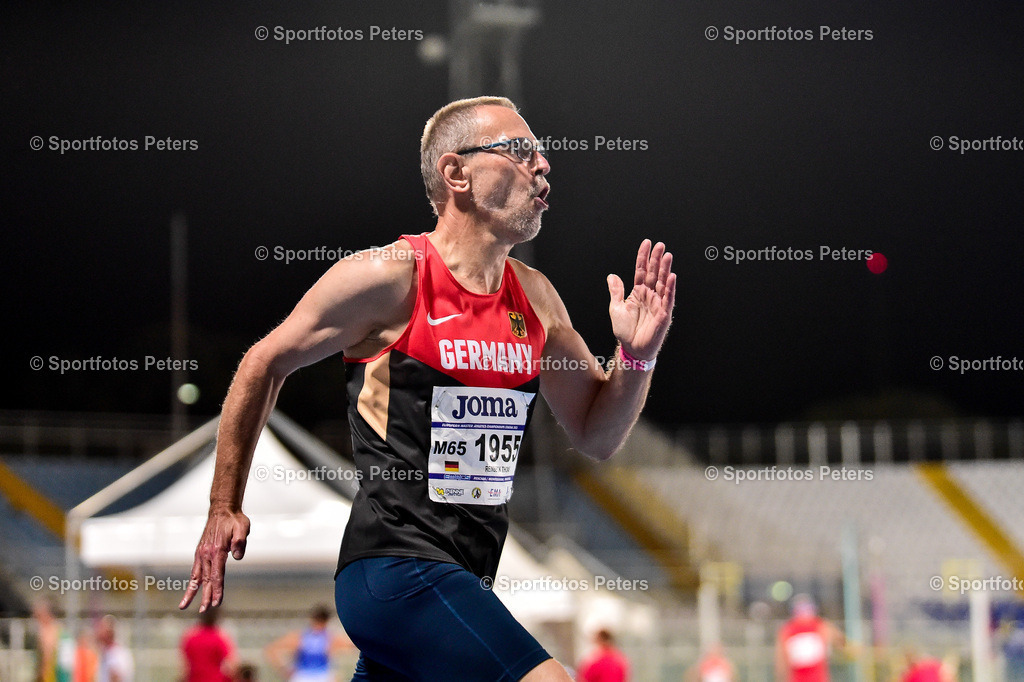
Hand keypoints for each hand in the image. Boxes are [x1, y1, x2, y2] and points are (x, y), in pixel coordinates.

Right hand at [179, 507, 249, 610]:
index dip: (217, 589)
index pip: (217, 574)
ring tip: (183, 606)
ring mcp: (201, 553)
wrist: (222, 510)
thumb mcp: (243, 527)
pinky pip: (195, 570)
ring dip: (193, 592)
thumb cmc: (234, 520)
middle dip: (205, 596)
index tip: (217, 602)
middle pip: (206, 579)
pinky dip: (192, 582)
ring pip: (196, 576)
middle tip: (204, 610)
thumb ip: (240, 541)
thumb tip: (237, 556)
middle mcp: (206, 553)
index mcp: (217, 550)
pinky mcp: (200, 552)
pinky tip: (190, 591)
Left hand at [607, 239, 675, 360]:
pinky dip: (670, 288)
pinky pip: (668, 299)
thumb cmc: (625, 331)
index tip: (646, 243)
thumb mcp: (615, 309)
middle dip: (656, 259)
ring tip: (667, 255)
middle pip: (654, 273)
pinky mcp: (664, 314)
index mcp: (638, 292)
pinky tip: (671, 276)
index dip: (643, 257)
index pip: (641, 271)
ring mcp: (657, 303)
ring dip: (665, 269)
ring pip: (662, 283)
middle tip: (660, 245)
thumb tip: (612, 276)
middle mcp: (649, 295)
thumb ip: (616, 292)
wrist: (632, 349)